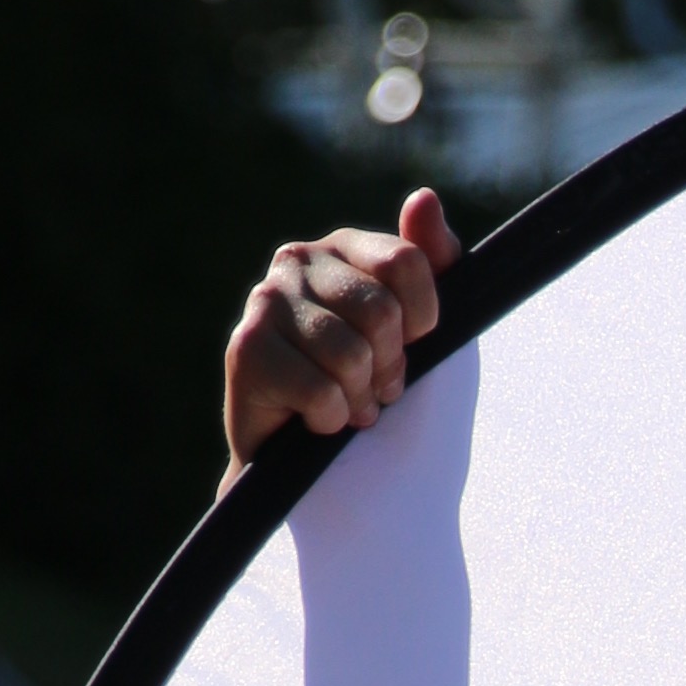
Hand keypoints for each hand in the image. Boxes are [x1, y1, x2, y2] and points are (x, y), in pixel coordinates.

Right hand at [223, 188, 462, 483]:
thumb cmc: (399, 409)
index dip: (423, 325)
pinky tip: (316, 423)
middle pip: (380, 310)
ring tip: (347, 406)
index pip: (408, 263)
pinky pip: (319, 388)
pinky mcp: (245, 351)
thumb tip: (425, 196)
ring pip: (349, 353)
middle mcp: (299, 261)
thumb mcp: (440, 336)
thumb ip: (438, 265)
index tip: (411, 350)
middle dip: (390, 367)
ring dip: (360, 398)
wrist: (350, 489)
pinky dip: (331, 421)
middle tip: (374, 388)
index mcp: (348, 248)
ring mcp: (266, 301)